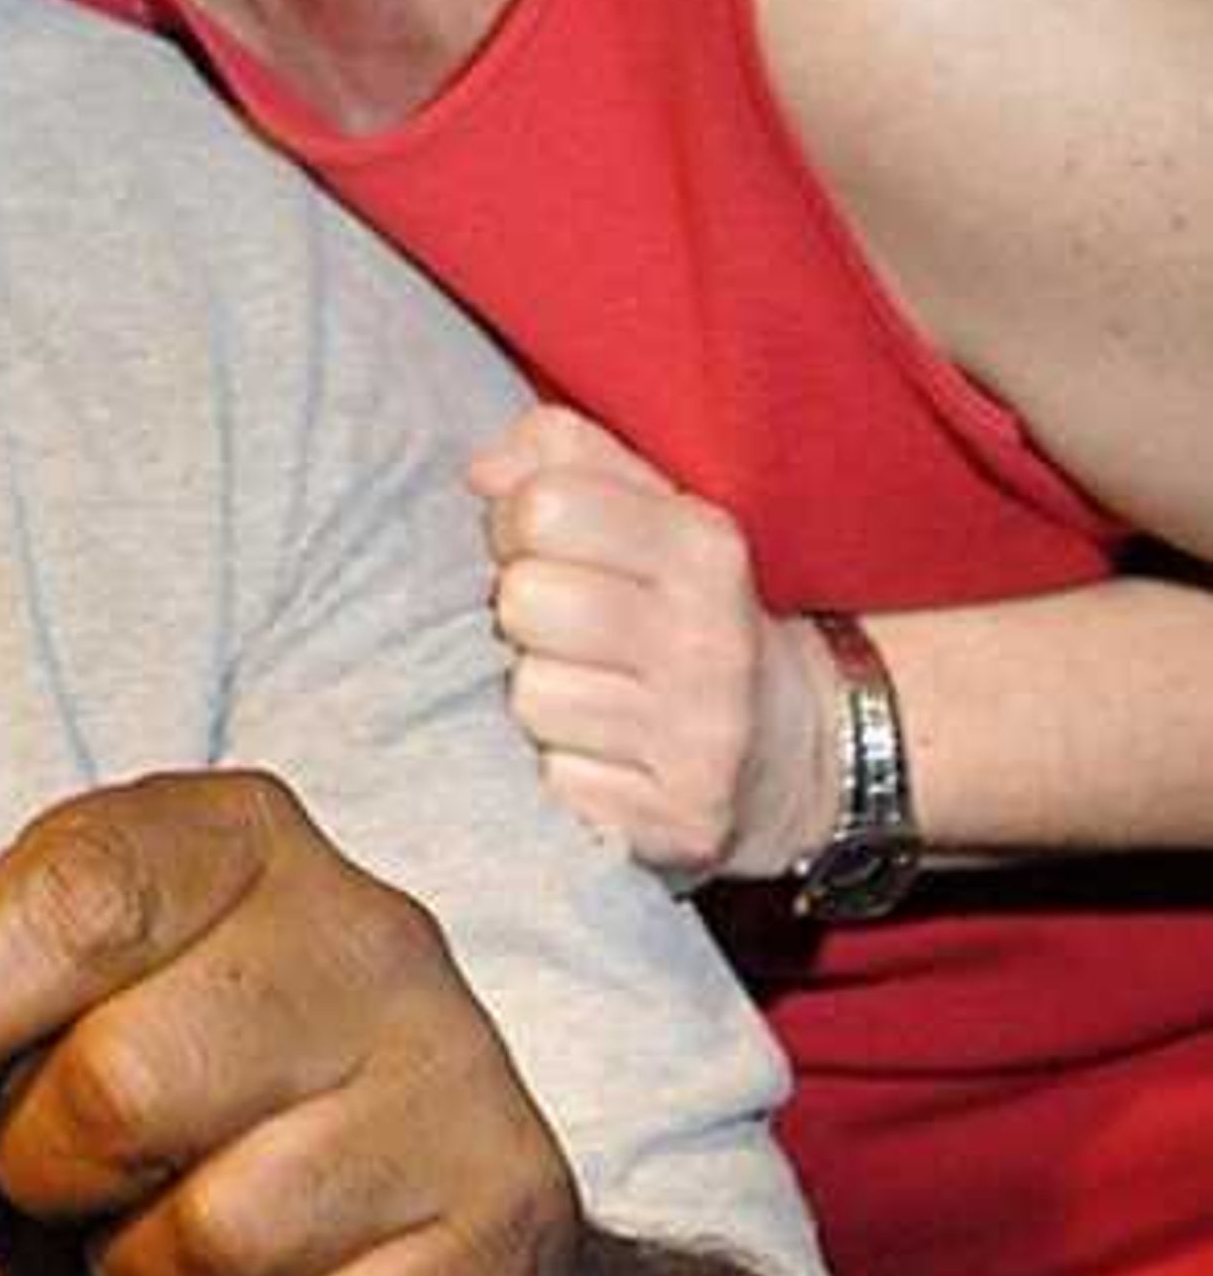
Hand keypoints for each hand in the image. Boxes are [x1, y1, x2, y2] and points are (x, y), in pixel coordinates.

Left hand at [0, 767, 577, 1275]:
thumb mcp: (36, 1035)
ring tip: (168, 1231)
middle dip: (46, 1171)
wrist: (415, 1183)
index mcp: (232, 838)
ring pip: (215, 1234)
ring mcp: (454, 1077)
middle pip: (122, 1087)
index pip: (75, 898)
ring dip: (144, 1275)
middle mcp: (364, 933)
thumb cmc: (191, 1078)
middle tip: (68, 1178)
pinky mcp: (505, 1225)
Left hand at [473, 404, 829, 882]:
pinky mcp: (683, 820)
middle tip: (563, 631)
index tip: (542, 549)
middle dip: (523, 613)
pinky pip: (557, 781)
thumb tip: (480, 473)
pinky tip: (610, 756)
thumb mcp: (649, 507)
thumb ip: (559, 456)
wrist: (794, 746)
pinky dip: (568, 771)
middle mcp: (711, 638)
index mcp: (703, 544)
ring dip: (541, 698)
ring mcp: (703, 736)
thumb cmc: (683, 607)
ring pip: (530, 696)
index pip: (543, 505)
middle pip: (523, 600)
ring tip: (590, 693)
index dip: (517, 525)